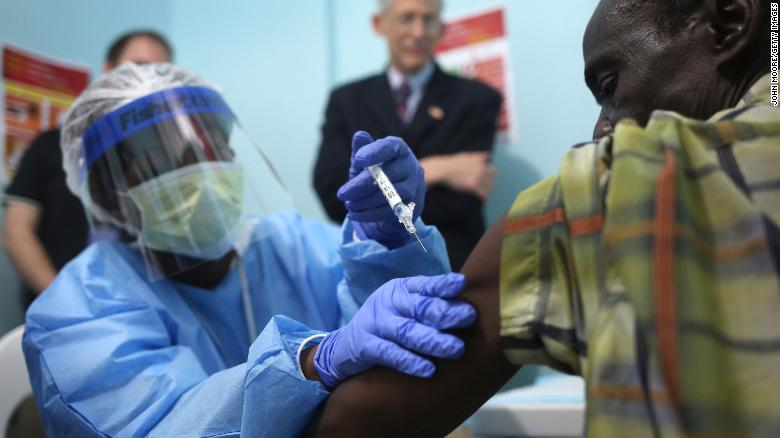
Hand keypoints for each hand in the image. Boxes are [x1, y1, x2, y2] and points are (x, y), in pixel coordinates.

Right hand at [313, 273, 475, 387]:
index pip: (424, 285)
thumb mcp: (404, 308)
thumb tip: (469, 305)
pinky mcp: (365, 346)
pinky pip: (389, 354)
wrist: (343, 347)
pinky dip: (409, 362)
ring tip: (456, 349)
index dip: (442, 284)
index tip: (461, 284)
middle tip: (468, 318)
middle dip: (444, 312)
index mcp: (400, 289)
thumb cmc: (387, 324)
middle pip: (418, 306)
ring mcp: (375, 323)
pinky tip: (428, 370)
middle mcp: (388, 303)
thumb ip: (430, 304)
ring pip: (406, 331)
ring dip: (433, 340)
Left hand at [337, 131, 424, 246]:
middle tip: (342, 194)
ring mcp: (415, 188)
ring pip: (391, 195)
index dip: (375, 152)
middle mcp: (411, 167)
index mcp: (399, 150)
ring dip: (365, 201)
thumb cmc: (376, 174)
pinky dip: (370, 214)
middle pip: (388, 175)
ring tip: (348, 205)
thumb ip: (362, 149)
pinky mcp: (412, 208)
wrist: (391, 201)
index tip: (357, 159)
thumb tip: (359, 135)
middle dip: (362, 185)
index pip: (390, 148)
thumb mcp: (365, 162)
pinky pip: (391, 211)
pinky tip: (354, 214)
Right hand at [421, 151, 495, 199]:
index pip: (493, 171)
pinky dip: (484, 197)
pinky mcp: (472, 186)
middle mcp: (481, 169)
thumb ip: (479, 156)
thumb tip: (489, 155)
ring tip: (486, 195)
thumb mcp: (467, 156)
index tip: (488, 180)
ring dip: (488, 191)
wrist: (443, 169)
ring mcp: (477, 178)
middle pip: (491, 180)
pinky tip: (483, 199)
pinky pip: (482, 194)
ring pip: (488, 187)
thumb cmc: (453, 162)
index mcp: (480, 162)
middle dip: (490, 184)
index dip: (491, 176)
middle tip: (487, 189)